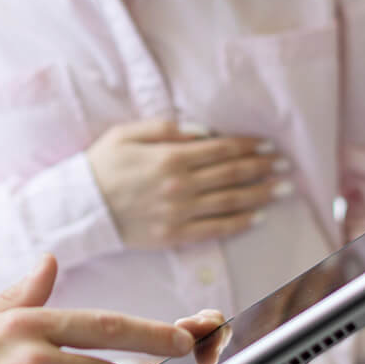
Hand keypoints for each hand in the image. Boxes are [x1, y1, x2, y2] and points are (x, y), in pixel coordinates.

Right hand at [86, 120, 291, 247]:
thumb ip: (166, 128)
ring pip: (230, 201)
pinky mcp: (174, 235)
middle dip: (262, 168)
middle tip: (285, 165)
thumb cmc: (101, 166)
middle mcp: (180, 185)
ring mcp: (179, 212)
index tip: (268, 145)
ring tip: (281, 189)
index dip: (249, 146)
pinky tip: (257, 217)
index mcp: (169, 156)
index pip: (221, 150)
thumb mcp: (126, 133)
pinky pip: (215, 229)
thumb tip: (203, 131)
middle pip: (231, 174)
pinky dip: (239, 223)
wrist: (79, 207)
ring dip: (260, 194)